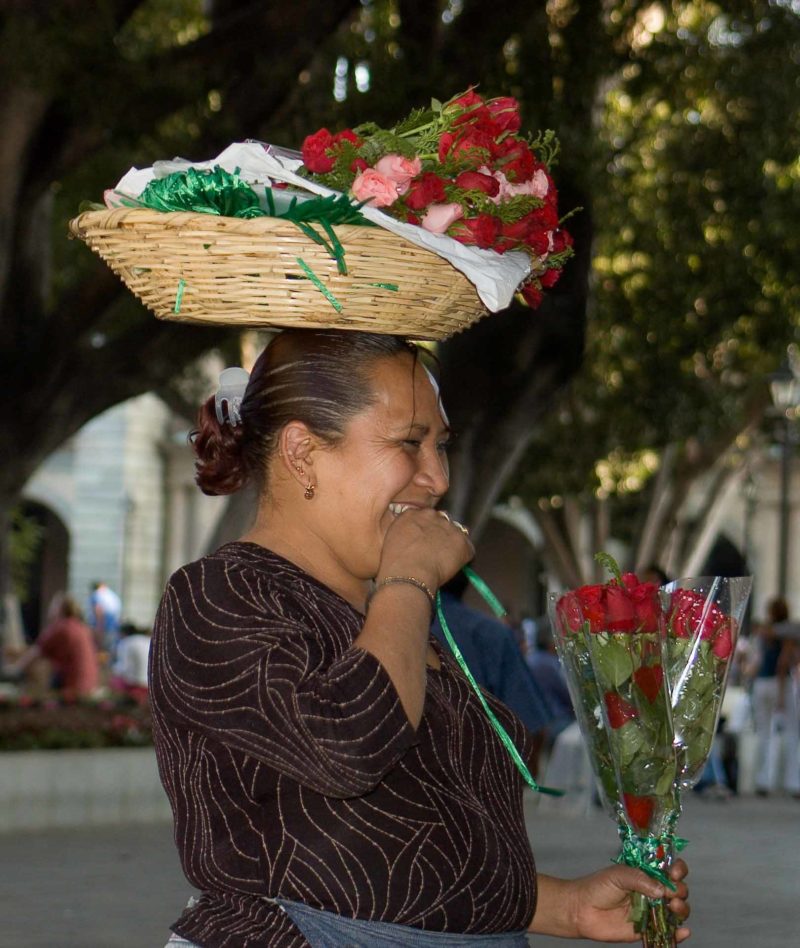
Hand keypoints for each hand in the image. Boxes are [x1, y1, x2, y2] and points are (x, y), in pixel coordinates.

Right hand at [378, 507, 472, 589]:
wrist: (409, 574)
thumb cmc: (395, 563)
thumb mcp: (391, 540)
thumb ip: (404, 532)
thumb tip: (412, 539)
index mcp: (413, 513)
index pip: (425, 517)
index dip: (425, 531)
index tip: (422, 543)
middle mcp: (433, 515)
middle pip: (442, 522)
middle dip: (440, 535)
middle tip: (433, 552)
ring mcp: (450, 528)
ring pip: (455, 535)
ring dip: (451, 545)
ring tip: (441, 562)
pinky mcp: (463, 542)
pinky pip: (467, 550)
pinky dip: (462, 559)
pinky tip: (449, 568)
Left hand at [570, 859, 689, 942]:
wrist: (582, 910)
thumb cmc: (598, 887)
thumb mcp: (618, 875)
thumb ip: (639, 879)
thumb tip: (662, 890)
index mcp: (646, 874)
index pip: (669, 869)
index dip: (677, 870)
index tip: (673, 873)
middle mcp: (652, 891)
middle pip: (677, 890)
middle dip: (680, 890)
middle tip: (671, 893)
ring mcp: (652, 911)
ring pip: (677, 910)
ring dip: (682, 909)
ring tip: (672, 907)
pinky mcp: (648, 929)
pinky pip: (668, 932)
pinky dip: (679, 933)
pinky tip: (683, 932)